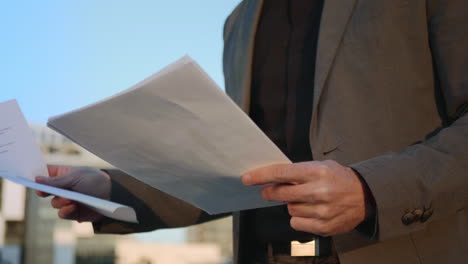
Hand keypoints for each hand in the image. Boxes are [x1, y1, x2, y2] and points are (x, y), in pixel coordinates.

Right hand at [35, 165, 110, 221]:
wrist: (112, 195)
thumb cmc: (95, 180)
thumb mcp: (75, 177)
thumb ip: (56, 181)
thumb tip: (36, 179)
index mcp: (63, 174)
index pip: (45, 175)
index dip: (37, 178)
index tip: (33, 180)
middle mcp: (63, 187)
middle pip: (45, 191)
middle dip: (46, 192)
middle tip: (44, 192)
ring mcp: (68, 199)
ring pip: (54, 204)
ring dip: (60, 201)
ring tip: (70, 199)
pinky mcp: (73, 211)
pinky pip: (62, 214)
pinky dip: (65, 211)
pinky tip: (72, 207)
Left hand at [242, 160, 367, 236]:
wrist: (365, 196)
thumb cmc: (339, 179)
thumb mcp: (321, 166)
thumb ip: (298, 172)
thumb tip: (272, 178)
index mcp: (317, 172)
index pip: (281, 173)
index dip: (261, 176)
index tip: (247, 178)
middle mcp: (318, 191)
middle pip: (281, 193)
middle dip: (270, 192)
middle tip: (268, 191)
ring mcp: (321, 211)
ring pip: (289, 209)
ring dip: (292, 204)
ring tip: (307, 200)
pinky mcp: (323, 227)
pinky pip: (296, 223)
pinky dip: (299, 218)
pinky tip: (311, 212)